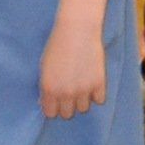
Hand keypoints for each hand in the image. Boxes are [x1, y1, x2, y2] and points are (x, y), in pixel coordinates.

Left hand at [38, 4, 108, 119]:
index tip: (55, 100)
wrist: (77, 30)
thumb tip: (45, 103)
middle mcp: (66, 92)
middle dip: (67, 105)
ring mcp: (83, 89)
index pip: (51, 114)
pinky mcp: (99, 83)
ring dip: (82, 100)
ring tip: (81, 86)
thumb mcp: (44, 67)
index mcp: (49, 89)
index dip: (53, 107)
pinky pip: (99, 100)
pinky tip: (91, 82)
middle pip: (67, 114)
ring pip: (83, 108)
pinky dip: (96, 94)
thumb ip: (46, 87)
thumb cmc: (57, 45)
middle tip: (68, 92)